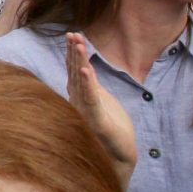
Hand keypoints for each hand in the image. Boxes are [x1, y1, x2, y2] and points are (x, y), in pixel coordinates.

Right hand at [65, 32, 136, 182]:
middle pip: (76, 72)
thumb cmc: (113, 131)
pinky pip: (91, 99)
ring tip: (78, 44)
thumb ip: (93, 87)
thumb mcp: (104, 102)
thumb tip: (85, 69)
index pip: (76, 70)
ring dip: (79, 62)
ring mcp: (86, 111)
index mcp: (83, 97)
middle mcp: (80, 102)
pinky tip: (87, 69)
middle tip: (72, 34)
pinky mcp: (97, 121)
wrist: (120, 158)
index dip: (73, 53)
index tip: (72, 35)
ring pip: (81, 82)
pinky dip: (88, 84)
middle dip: (74, 52)